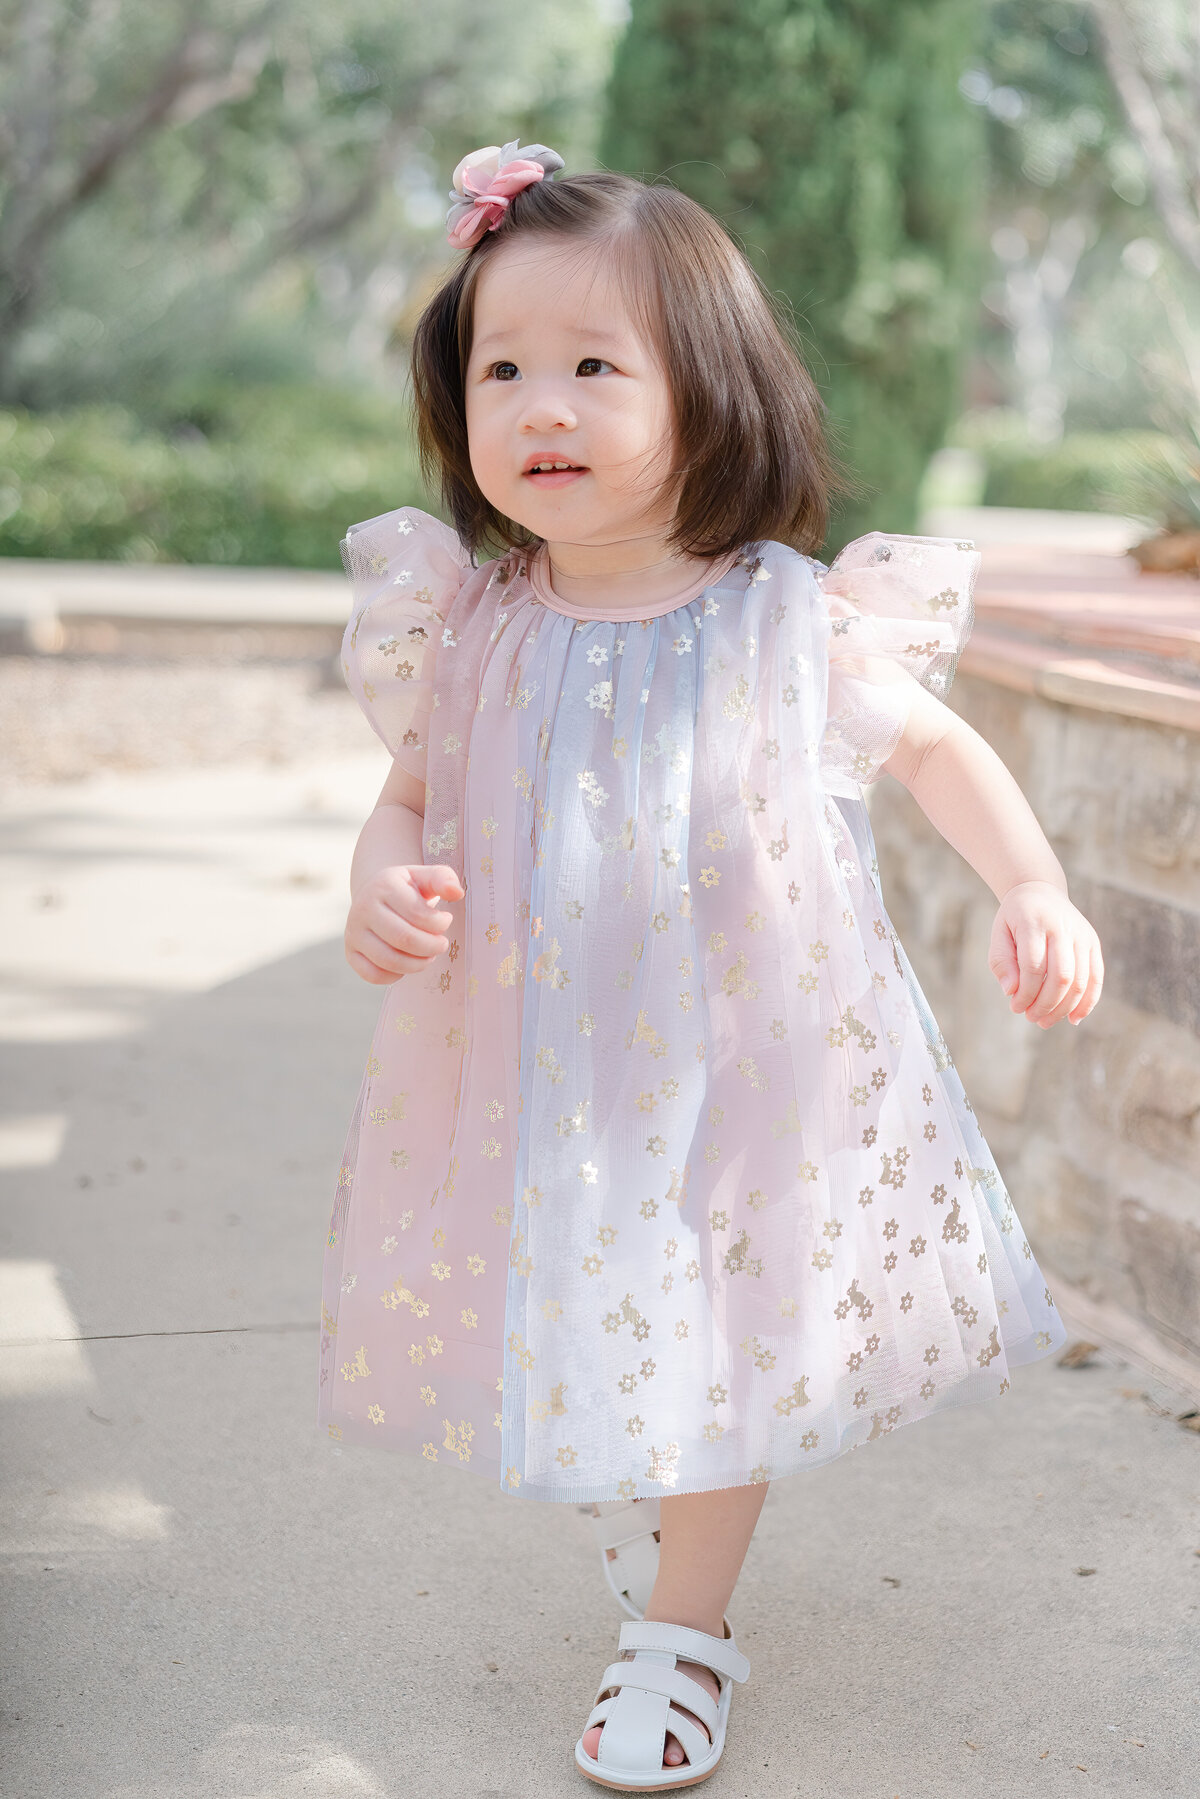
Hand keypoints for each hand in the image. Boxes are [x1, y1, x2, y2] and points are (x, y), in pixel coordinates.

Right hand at [345, 863, 464, 985]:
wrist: (374, 896)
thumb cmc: (406, 889)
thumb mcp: (425, 876)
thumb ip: (444, 879)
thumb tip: (456, 893)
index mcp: (384, 886)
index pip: (416, 913)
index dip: (439, 923)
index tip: (446, 920)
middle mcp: (363, 909)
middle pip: (404, 939)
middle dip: (432, 947)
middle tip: (441, 944)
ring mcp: (354, 932)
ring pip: (389, 960)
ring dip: (418, 964)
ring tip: (429, 955)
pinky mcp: (350, 952)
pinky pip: (373, 975)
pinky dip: (395, 976)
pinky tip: (407, 963)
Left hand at [987, 879, 1102, 1027]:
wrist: (1040, 891)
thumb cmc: (1015, 919)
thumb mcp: (999, 935)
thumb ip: (1001, 962)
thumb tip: (1011, 992)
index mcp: (1035, 922)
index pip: (1033, 966)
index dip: (1026, 993)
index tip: (1015, 1007)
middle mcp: (1063, 927)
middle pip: (1061, 976)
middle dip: (1046, 1004)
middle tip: (1031, 1018)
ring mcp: (1083, 935)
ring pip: (1080, 980)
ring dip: (1064, 1007)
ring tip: (1046, 1021)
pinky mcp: (1094, 943)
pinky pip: (1096, 977)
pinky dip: (1088, 1001)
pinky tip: (1074, 1018)